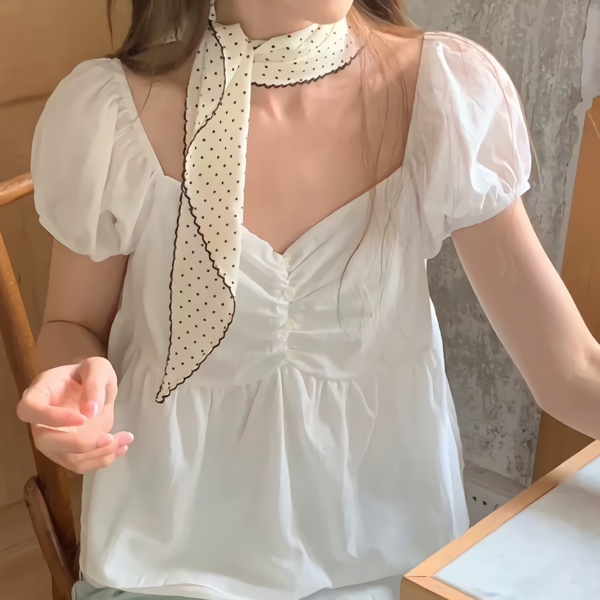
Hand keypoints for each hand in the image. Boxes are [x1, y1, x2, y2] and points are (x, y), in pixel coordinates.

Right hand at [17, 357, 132, 473]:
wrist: (94, 390)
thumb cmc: (89, 375)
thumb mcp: (98, 367)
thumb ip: (95, 382)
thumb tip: (91, 411)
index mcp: (40, 393)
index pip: (29, 409)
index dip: (52, 418)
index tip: (83, 417)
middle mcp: (40, 421)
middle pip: (45, 442)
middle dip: (79, 444)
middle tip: (108, 437)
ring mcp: (52, 440)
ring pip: (66, 458)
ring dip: (98, 454)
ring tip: (124, 439)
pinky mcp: (66, 453)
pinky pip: (80, 465)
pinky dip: (102, 459)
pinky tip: (121, 447)